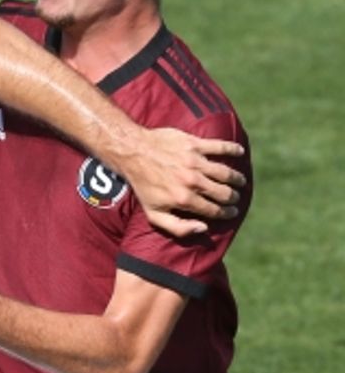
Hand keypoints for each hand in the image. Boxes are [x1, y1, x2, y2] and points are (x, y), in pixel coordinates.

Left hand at [123, 127, 245, 236]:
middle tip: (235, 197)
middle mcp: (192, 181)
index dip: (227, 213)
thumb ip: (178, 227)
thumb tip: (203, 228)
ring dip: (237, 178)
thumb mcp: (153, 213)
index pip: (215, 210)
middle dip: (233, 198)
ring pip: (226, 173)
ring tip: (240, 181)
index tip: (232, 212)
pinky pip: (220, 147)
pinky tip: (240, 153)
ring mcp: (194, 162)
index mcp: (183, 199)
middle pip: (224, 193)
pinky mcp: (194, 144)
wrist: (132, 152)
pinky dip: (233, 150)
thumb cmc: (143, 184)